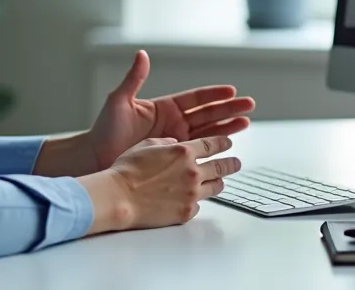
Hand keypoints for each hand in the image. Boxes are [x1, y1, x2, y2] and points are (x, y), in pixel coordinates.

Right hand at [77, 136, 240, 233]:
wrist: (119, 197)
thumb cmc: (127, 170)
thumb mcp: (146, 144)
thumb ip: (166, 142)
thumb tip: (175, 143)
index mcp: (184, 151)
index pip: (212, 144)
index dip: (222, 142)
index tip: (228, 142)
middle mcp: (192, 171)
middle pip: (220, 166)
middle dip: (230, 163)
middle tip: (236, 163)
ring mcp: (191, 193)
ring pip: (215, 187)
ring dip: (218, 182)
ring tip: (220, 182)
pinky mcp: (186, 212)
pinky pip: (198, 205)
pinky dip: (196, 200)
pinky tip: (191, 199)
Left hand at [86, 50, 254, 171]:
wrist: (96, 158)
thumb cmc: (103, 130)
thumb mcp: (119, 101)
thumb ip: (134, 79)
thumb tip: (141, 54)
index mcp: (164, 108)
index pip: (195, 98)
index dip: (213, 95)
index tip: (231, 91)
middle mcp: (173, 124)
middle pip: (207, 115)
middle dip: (229, 110)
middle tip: (249, 106)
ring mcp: (175, 141)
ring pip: (208, 133)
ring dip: (227, 128)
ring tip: (246, 123)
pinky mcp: (174, 159)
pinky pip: (199, 152)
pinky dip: (215, 149)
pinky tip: (229, 147)